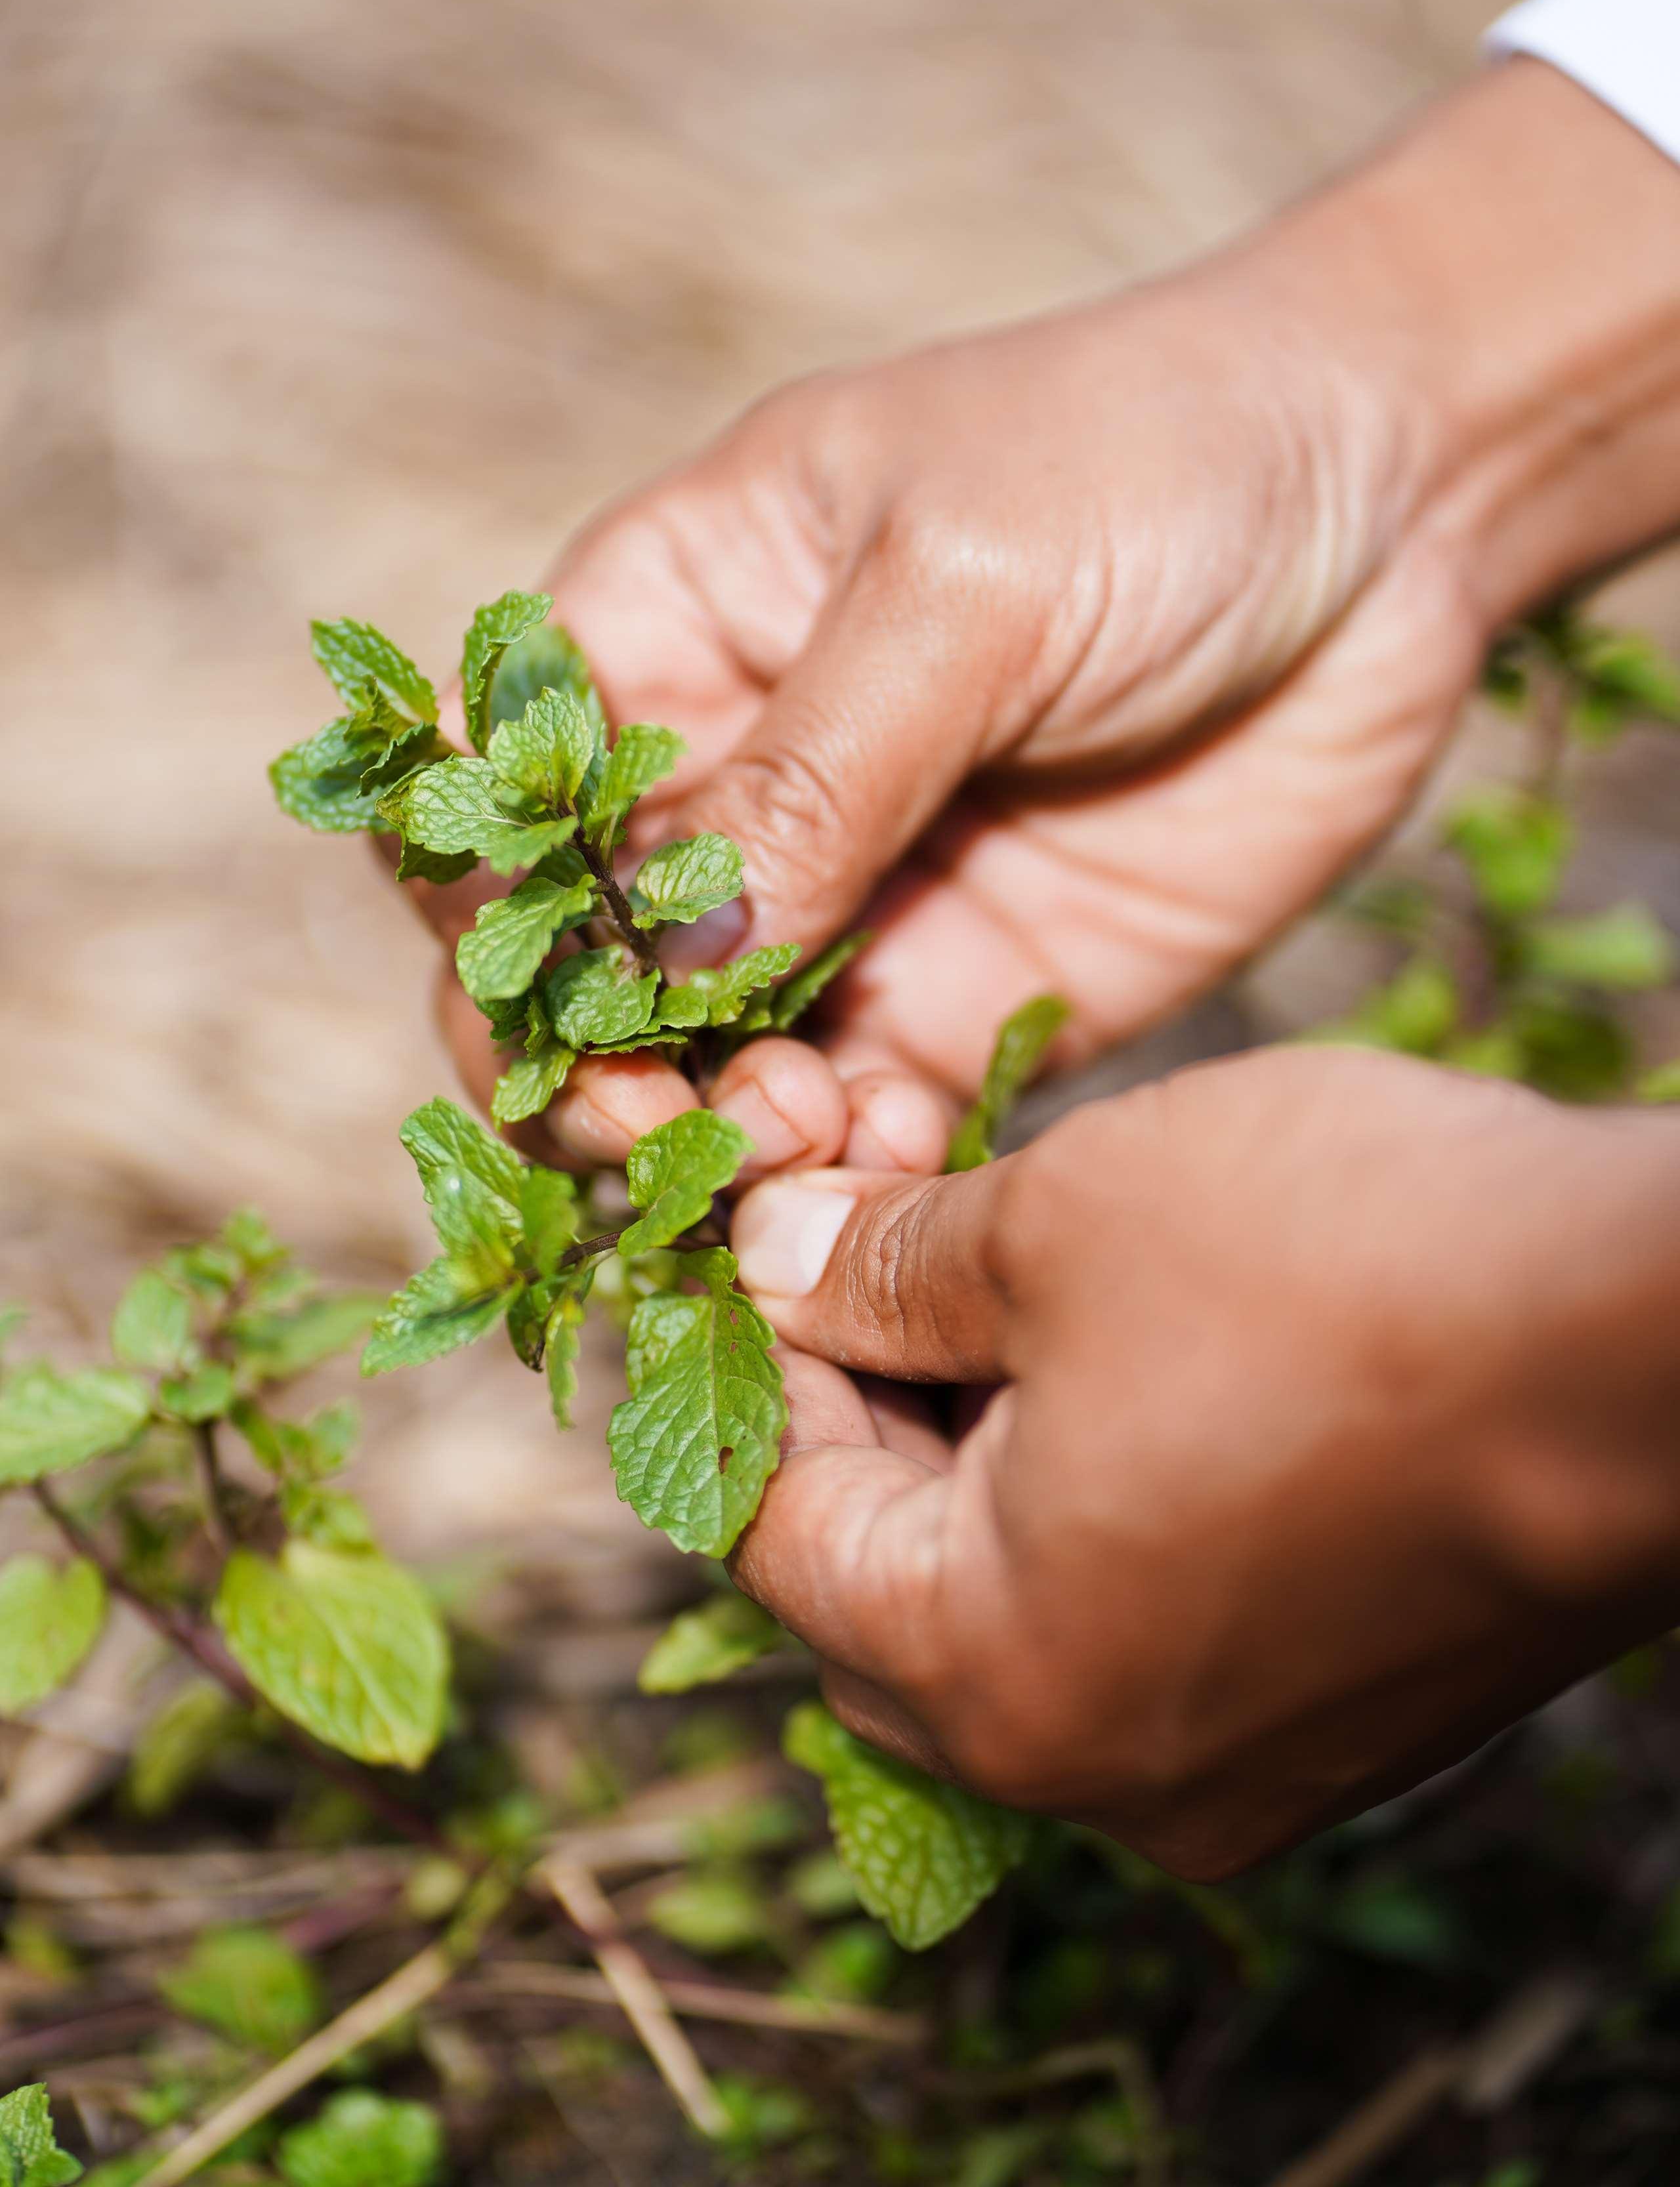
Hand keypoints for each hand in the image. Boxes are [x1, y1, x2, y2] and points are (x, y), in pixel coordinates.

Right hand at [408, 57, 1679, 1176]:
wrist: (1399, 502)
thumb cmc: (1152, 458)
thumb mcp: (962, 582)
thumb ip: (809, 774)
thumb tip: (661, 964)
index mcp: (667, 631)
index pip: (493, 801)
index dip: (491, 914)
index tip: (571, 992)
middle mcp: (734, 786)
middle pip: (580, 971)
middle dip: (595, 1066)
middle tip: (686, 1118)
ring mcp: (853, 903)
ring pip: (707, 1075)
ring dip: (720, 1139)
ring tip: (805, 1137)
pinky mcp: (976, 996)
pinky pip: (866, 1121)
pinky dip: (855, 1169)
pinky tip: (895, 1162)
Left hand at [728, 1047, 1679, 1875]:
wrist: (1660, 1344)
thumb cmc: (1347, 1269)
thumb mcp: (1057, 1221)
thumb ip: (878, 1268)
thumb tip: (772, 1268)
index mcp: (995, 1679)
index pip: (780, 1531)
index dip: (762, 1364)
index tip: (781, 1239)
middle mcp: (1105, 1774)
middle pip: (888, 1598)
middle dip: (870, 1417)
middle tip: (887, 1256)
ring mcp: (1239, 1769)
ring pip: (1024, 1617)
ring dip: (985, 1458)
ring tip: (1012, 1287)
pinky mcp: (1345, 1723)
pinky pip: (1152, 1634)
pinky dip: (1105, 1511)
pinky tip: (1139, 1368)